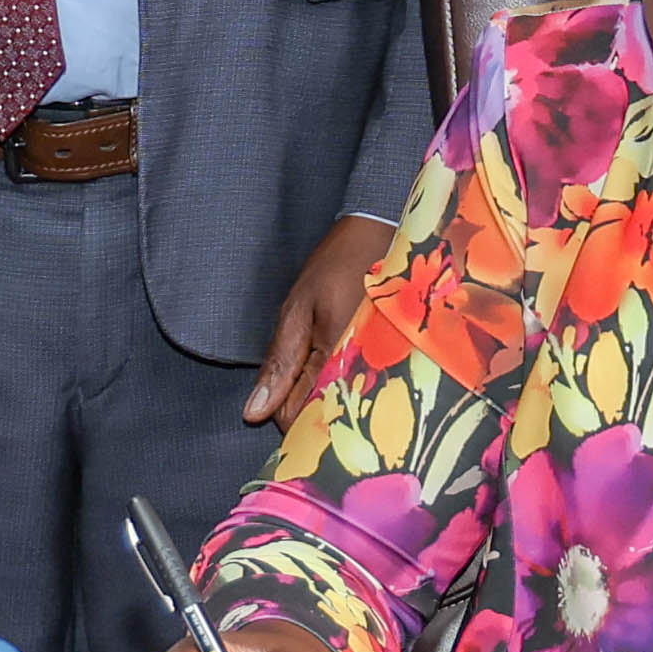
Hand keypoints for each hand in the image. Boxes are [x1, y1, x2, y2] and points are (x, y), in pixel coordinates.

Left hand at [247, 214, 395, 424]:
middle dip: (307, 415)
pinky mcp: (398, 360)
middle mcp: (365, 370)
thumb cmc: (338, 266)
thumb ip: (280, 364)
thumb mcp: (298, 309)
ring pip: (348, 408)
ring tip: (324, 375)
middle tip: (298, 387)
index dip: (281, 415)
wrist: (386, 233)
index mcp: (335, 358)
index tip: (272, 406)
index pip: (299, 416)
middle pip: (327, 418)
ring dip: (330, 401)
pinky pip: (367, 390)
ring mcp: (386, 367)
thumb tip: (254, 413)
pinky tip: (348, 369)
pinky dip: (351, 387)